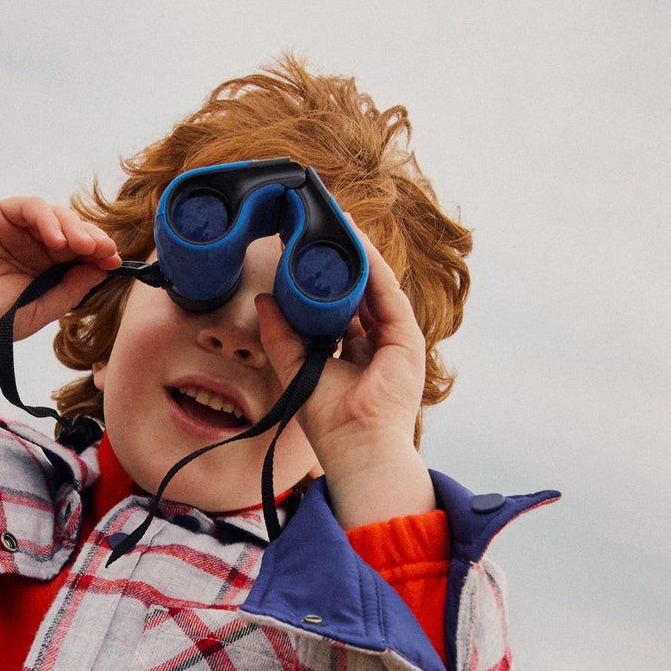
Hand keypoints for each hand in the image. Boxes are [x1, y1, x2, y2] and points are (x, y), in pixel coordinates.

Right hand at [0, 198, 121, 353]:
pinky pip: (29, 208)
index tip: (117, 263)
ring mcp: (16, 231)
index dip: (100, 256)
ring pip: (56, 217)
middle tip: (106, 251)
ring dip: (74, 227)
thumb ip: (68, 291)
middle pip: (74, 233)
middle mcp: (35, 248)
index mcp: (47, 272)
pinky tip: (56, 238)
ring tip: (84, 245)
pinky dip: (47, 218)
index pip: (81, 257)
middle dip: (93, 240)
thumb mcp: (36, 312)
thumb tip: (102, 269)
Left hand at [255, 227, 434, 525]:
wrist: (357, 445)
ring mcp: (394, 341)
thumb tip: (263, 301)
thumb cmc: (330, 422)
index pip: (340, 309)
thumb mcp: (296, 370)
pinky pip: (388, 292)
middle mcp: (376, 346)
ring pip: (375, 288)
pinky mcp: (407, 338)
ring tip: (337, 225)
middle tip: (320, 231)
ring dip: (358, 255)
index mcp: (353, 357)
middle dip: (342, 263)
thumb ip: (280, 337)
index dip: (323, 282)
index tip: (305, 255)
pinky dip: (373, 266)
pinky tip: (356, 243)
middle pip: (360, 294)